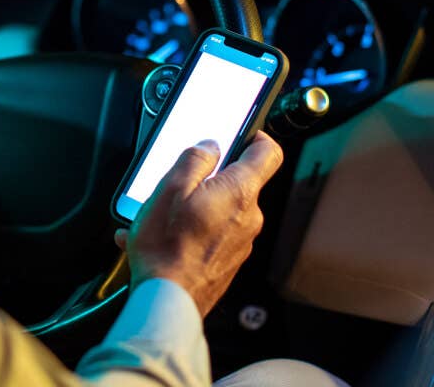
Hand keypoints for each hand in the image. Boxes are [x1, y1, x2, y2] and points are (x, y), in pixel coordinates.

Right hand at [114, 132, 283, 315]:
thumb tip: (209, 147)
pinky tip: (166, 238)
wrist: (168, 300)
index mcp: (240, 192)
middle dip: (212, 178)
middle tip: (181, 183)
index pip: (269, 152)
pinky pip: (215, 233)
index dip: (256, 136)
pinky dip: (194, 230)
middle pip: (240, 182)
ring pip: (224, 209)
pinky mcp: (230, 260)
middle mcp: (249, 217)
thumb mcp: (170, 188)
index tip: (241, 134)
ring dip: (198, 207)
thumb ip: (194, 159)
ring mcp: (242, 242)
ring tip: (164, 218)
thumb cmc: (167, 248)